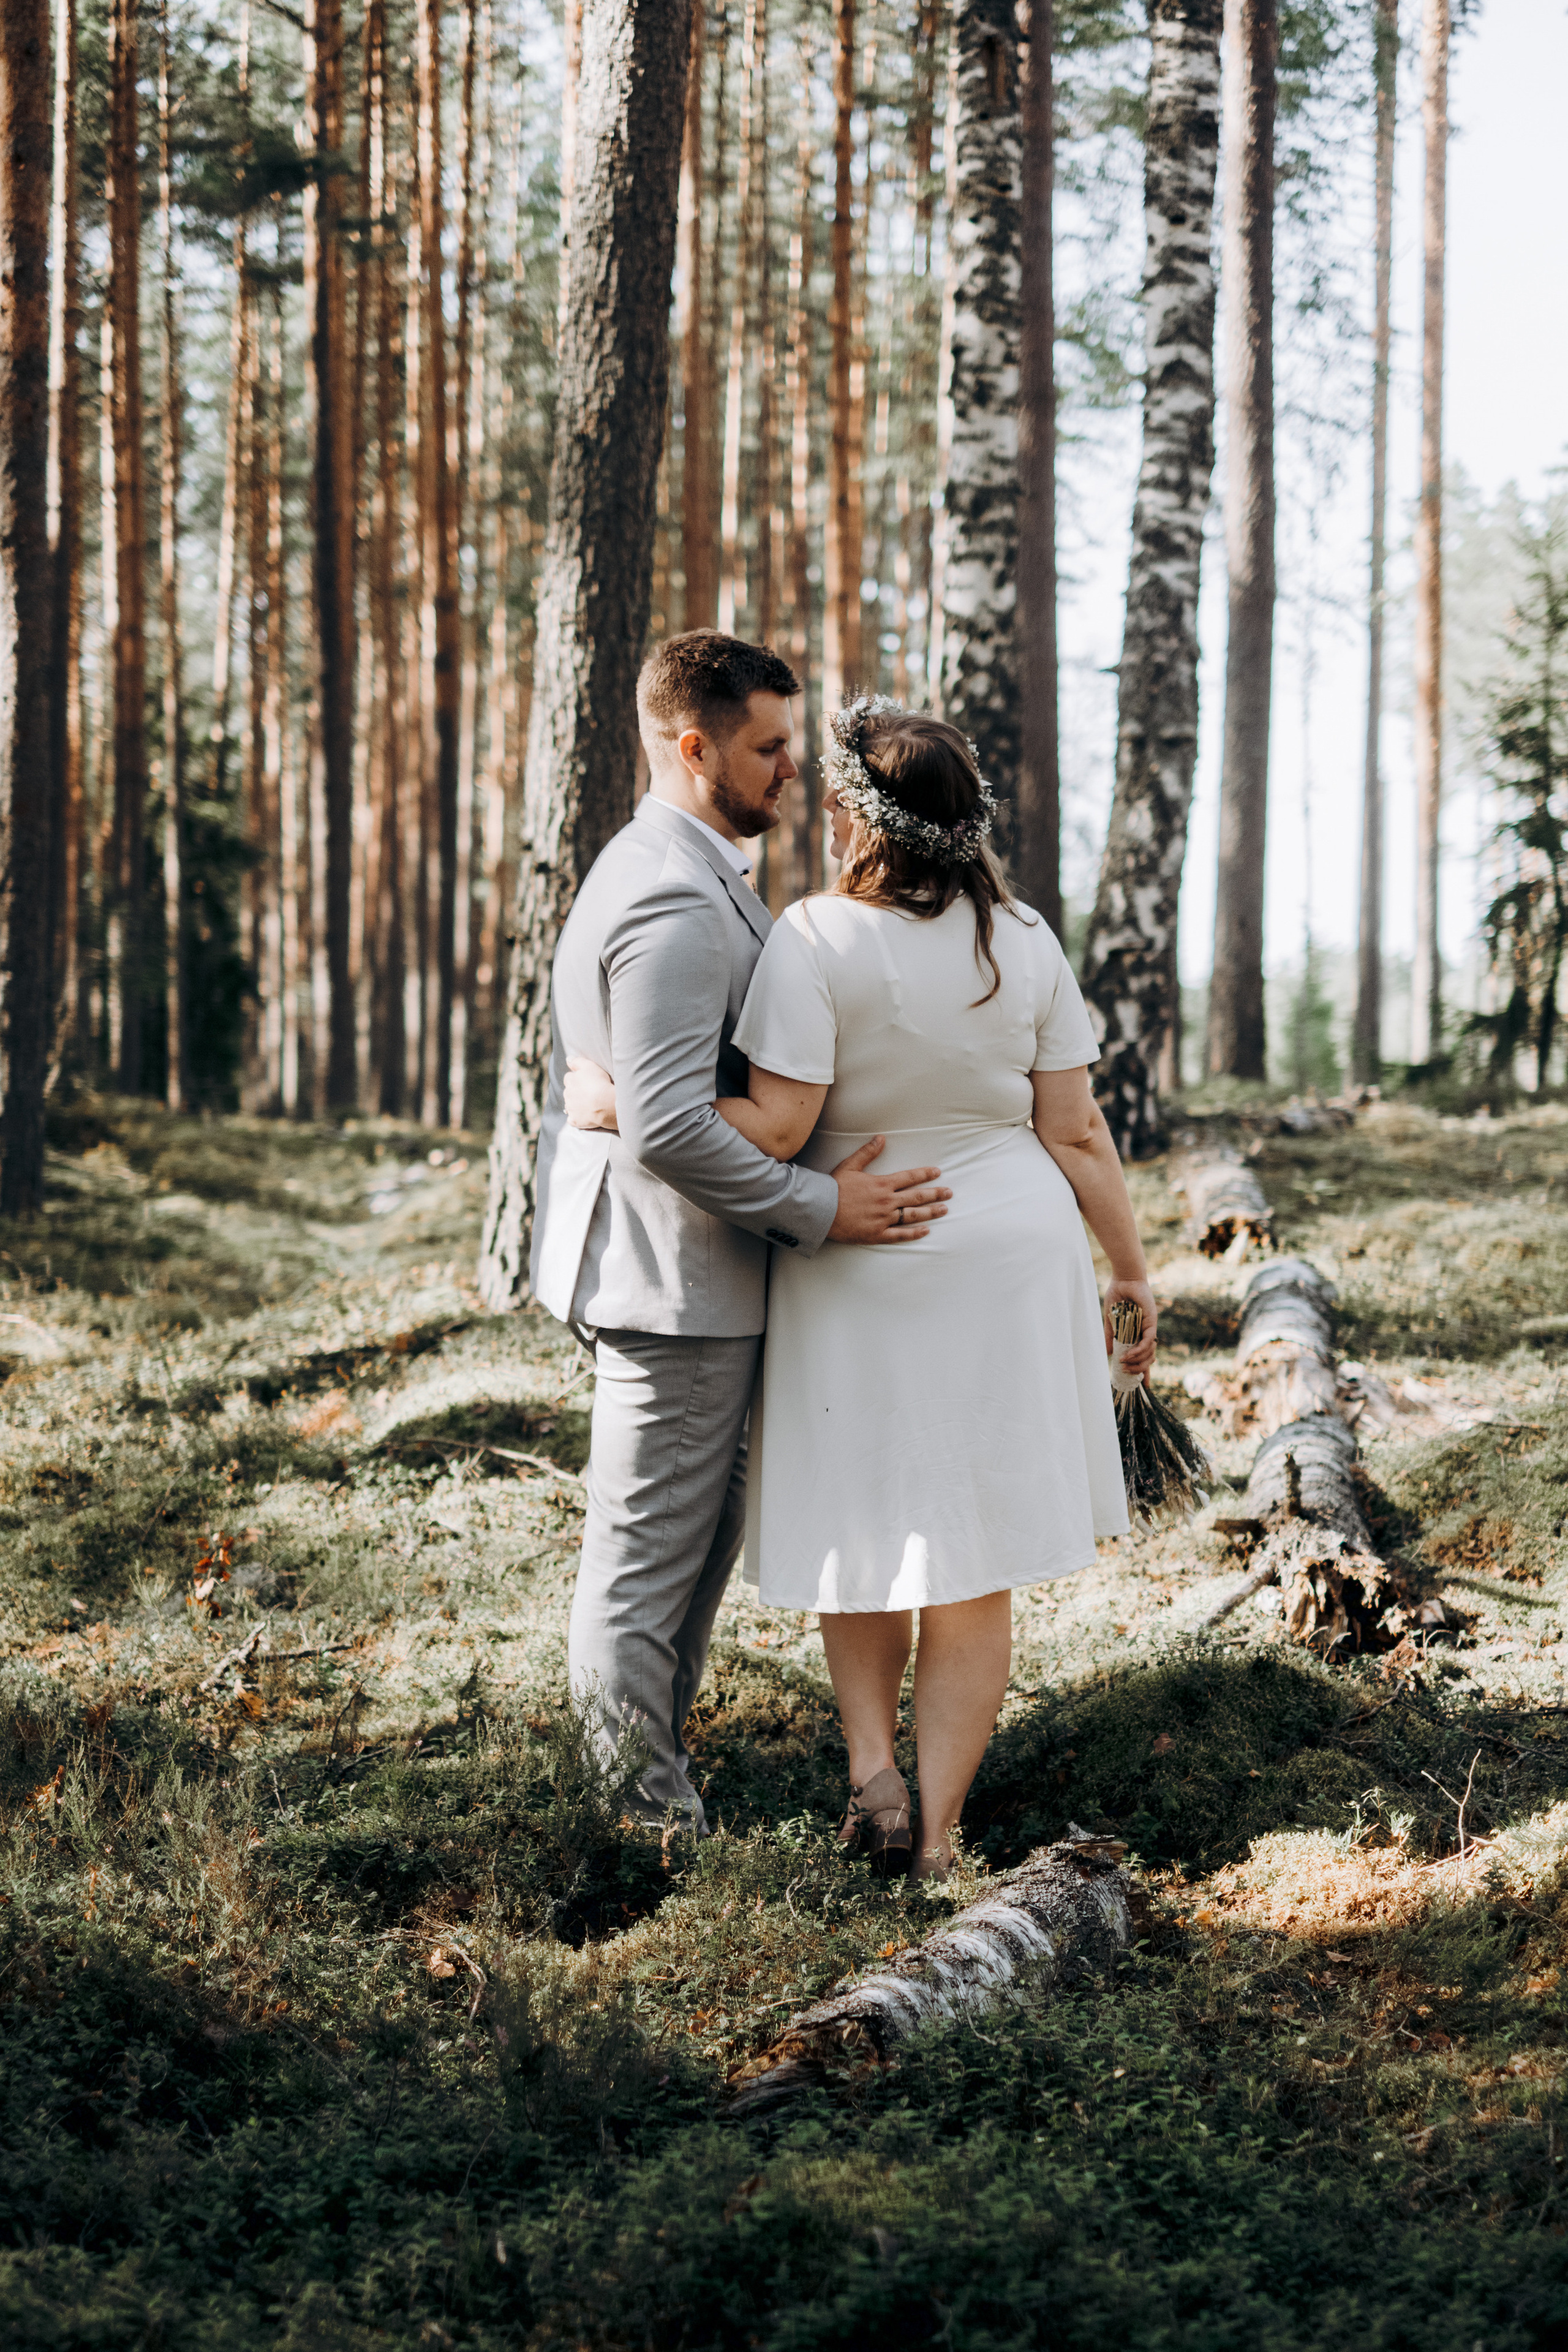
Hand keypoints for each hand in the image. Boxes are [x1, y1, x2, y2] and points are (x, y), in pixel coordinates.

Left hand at [564, 1053, 617, 1131]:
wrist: (605, 1104)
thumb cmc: (599, 1083)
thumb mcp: (590, 1066)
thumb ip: (578, 1061)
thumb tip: (568, 1059)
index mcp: (570, 1081)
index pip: (569, 1078)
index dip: (577, 1079)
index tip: (586, 1082)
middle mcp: (567, 1094)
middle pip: (568, 1092)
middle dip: (575, 1092)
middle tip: (589, 1093)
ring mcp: (570, 1108)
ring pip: (570, 1105)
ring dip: (575, 1104)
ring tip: (588, 1104)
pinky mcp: (574, 1120)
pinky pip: (572, 1119)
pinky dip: (576, 1118)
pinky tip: (585, 1116)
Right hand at [827, 1136, 951, 1244]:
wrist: (821, 1211)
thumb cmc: (833, 1188)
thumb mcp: (850, 1166)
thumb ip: (868, 1152)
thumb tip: (881, 1138)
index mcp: (882, 1184)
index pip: (909, 1177)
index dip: (925, 1174)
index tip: (937, 1172)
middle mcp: (887, 1201)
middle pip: (917, 1197)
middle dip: (935, 1194)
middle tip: (949, 1193)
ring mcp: (884, 1219)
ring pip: (913, 1215)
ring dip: (931, 1212)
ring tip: (944, 1209)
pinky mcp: (877, 1234)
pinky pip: (900, 1235)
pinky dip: (914, 1233)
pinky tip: (926, 1231)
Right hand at [1104, 1275, 1156, 1374]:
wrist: (1124, 1279)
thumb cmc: (1117, 1296)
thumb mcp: (1110, 1321)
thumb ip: (1109, 1336)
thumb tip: (1106, 1353)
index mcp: (1138, 1333)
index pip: (1144, 1355)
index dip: (1144, 1370)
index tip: (1143, 1386)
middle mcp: (1146, 1332)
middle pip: (1149, 1358)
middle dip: (1139, 1369)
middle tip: (1126, 1373)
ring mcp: (1150, 1327)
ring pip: (1150, 1352)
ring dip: (1137, 1361)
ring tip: (1124, 1364)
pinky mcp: (1151, 1322)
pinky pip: (1147, 1341)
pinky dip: (1138, 1350)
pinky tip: (1127, 1355)